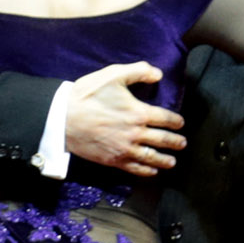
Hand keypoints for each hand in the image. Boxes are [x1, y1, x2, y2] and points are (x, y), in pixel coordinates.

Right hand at [60, 62, 185, 176]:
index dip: (176, 121)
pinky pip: (134, 168)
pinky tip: (152, 171)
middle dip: (175, 142)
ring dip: (165, 160)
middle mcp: (136, 133)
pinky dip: (146, 170)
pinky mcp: (112, 159)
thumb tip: (158, 74)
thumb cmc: (86, 95)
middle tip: (182, 143)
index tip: (180, 123)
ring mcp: (124, 148)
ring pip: (152, 157)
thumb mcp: (112, 75)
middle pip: (163, 140)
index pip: (166, 119)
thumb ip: (138, 71)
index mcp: (139, 113)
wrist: (61, 118)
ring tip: (172, 161)